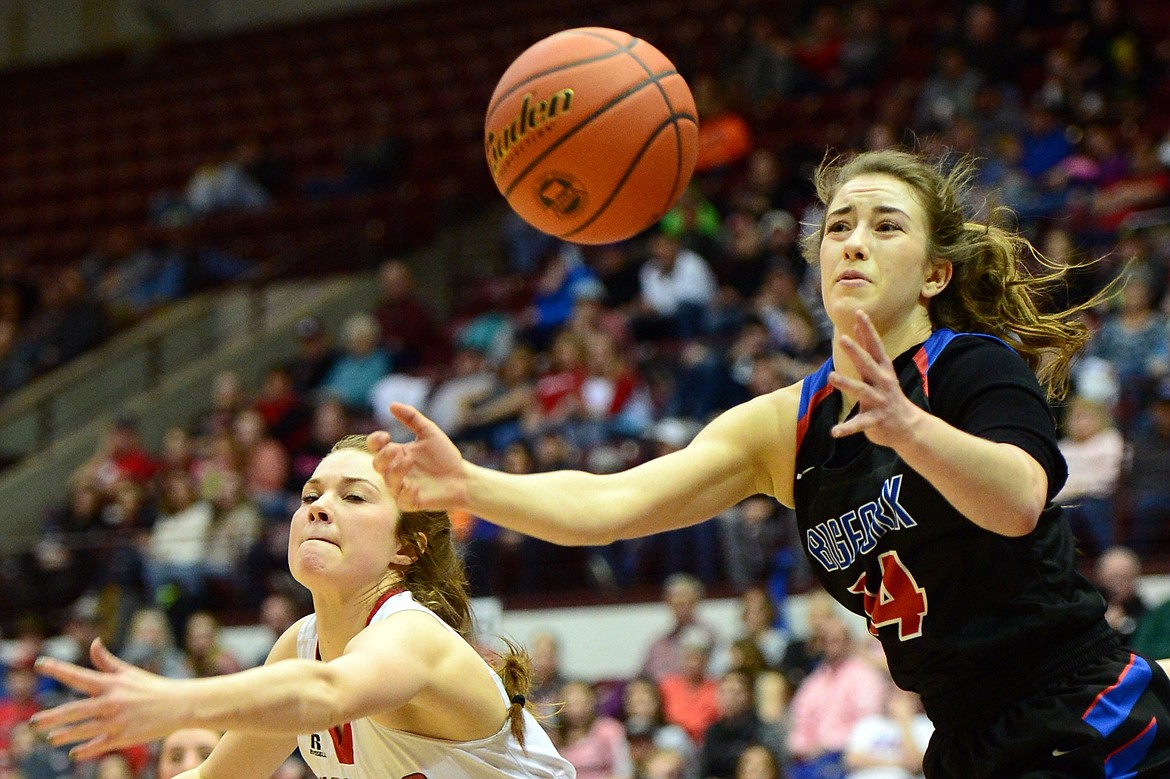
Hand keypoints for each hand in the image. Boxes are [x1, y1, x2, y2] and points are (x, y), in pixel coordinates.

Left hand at [30, 639, 180, 760]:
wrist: (180, 705)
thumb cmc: (153, 687)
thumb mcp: (130, 672)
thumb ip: (108, 661)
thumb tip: (94, 643)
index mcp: (112, 684)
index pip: (79, 675)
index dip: (58, 669)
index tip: (39, 663)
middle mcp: (112, 702)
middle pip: (75, 710)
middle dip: (52, 717)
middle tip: (33, 722)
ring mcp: (117, 721)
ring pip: (84, 730)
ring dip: (65, 735)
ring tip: (50, 738)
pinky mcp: (124, 737)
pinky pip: (99, 745)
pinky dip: (85, 750)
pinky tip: (74, 753)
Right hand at [369, 403, 467, 511]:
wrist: (463, 477)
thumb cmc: (445, 455)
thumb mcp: (429, 432)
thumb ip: (412, 418)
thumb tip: (391, 404)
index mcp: (397, 453)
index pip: (376, 447)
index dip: (375, 441)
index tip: (386, 436)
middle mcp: (396, 470)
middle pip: (377, 465)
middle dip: (382, 457)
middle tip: (395, 449)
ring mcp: (402, 487)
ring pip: (388, 482)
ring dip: (396, 471)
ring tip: (410, 460)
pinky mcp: (412, 502)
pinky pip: (401, 501)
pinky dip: (406, 493)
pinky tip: (416, 486)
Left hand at [828, 310, 923, 447]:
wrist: (909, 427)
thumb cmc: (888, 396)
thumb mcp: (880, 374)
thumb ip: (867, 355)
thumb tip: (857, 330)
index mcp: (882, 370)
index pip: (874, 346)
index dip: (867, 330)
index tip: (858, 312)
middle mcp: (882, 382)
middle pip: (867, 364)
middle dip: (856, 351)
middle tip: (843, 339)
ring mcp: (880, 401)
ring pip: (861, 390)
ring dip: (846, 383)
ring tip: (830, 376)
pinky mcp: (877, 420)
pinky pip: (859, 424)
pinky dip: (846, 428)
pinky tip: (834, 432)